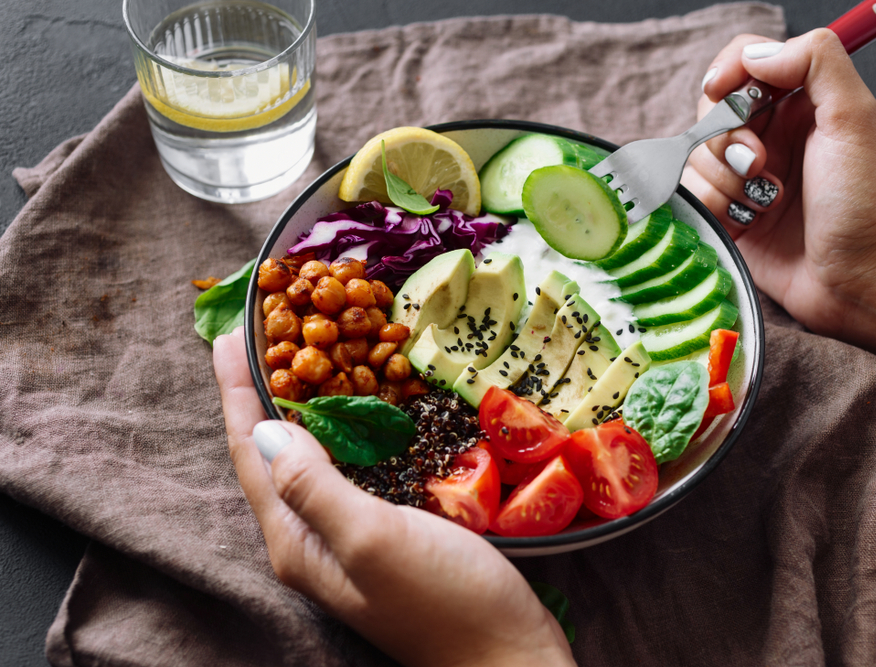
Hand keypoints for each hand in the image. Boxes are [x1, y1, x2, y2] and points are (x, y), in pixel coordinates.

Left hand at [213, 328, 575, 666]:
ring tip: (304, 355)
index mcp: (296, 541)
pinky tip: (362, 406)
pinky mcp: (387, 531)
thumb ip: (315, 487)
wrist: (509, 658)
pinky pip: (351, 467)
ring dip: (300, 404)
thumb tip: (265, 430)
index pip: (252, 452)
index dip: (237, 391)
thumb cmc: (447, 603)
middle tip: (266, 330)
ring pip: (311, 458)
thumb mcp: (375, 540)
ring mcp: (349, 537)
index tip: (230, 331)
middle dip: (262, 391)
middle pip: (273, 453)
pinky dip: (346, 427)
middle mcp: (312, 539)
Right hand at [681, 29, 875, 341]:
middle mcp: (771, 135)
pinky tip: (750, 223)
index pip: (743, 62)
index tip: (722, 93)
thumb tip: (754, 54)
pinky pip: (694, 197)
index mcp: (801, 103)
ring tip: (765, 203)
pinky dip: (716, 208)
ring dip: (725, 181)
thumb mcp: (854, 117)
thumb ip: (814, 61)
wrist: (862, 281)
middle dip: (725, 138)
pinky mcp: (730, 216)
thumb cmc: (867, 204)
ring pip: (695, 157)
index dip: (726, 73)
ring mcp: (747, 177)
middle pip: (709, 111)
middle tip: (761, 165)